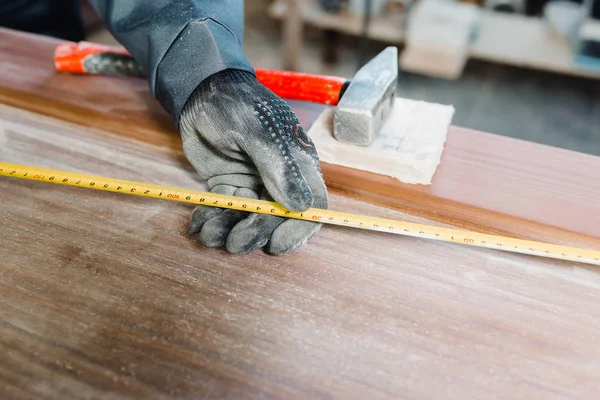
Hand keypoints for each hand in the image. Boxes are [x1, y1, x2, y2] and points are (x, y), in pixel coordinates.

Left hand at [179, 69, 327, 254]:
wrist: (201, 92)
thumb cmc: (236, 105)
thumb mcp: (257, 132)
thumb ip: (278, 168)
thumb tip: (301, 206)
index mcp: (297, 163)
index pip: (311, 204)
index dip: (298, 229)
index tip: (276, 245)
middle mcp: (279, 177)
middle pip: (276, 217)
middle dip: (255, 233)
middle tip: (233, 243)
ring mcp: (254, 182)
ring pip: (248, 217)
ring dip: (229, 230)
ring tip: (208, 234)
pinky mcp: (230, 184)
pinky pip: (225, 209)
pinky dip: (212, 220)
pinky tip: (198, 224)